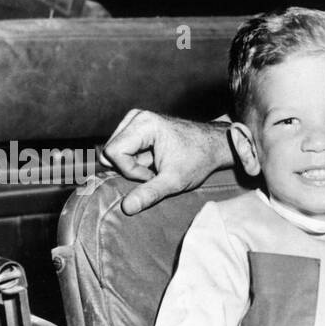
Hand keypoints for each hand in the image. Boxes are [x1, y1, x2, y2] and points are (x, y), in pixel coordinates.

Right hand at [101, 109, 231, 214]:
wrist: (213, 146)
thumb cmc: (198, 160)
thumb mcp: (174, 181)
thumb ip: (149, 193)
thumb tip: (126, 208)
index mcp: (144, 124)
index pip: (114, 152)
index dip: (130, 170)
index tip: (153, 174)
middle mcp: (136, 117)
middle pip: (111, 151)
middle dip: (129, 168)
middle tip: (154, 172)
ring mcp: (135, 119)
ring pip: (115, 151)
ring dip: (132, 165)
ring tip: (155, 166)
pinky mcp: (136, 126)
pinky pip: (122, 148)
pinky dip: (135, 160)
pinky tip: (153, 161)